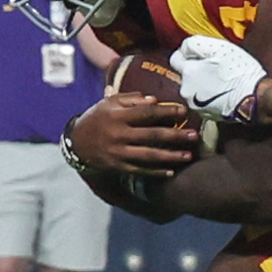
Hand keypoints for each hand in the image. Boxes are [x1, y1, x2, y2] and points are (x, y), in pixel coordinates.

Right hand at [67, 93, 198, 176]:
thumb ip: (130, 99)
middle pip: (151, 135)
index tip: (184, 111)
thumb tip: (154, 100)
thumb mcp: (109, 103)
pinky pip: (139, 170)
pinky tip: (171, 172)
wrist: (77, 142)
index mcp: (116, 115)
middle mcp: (118, 134)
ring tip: (189, 156)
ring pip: (148, 155)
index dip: (165, 112)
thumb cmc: (99, 118)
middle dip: (175, 136)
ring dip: (170, 156)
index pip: (145, 112)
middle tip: (194, 136)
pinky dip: (155, 172)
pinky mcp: (117, 166)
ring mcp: (118, 152)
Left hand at [171, 35, 265, 120]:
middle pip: (186, 76)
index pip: (175, 59)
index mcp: (188, 72)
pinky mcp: (208, 116)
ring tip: (222, 82)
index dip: (187, 54)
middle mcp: (186, 91)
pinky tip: (225, 94)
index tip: (201, 55)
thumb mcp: (218, 47)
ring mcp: (196, 106)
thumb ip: (195, 44)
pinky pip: (205, 103)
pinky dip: (211, 97)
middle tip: (216, 68)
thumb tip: (184, 48)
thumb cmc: (238, 71)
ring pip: (195, 90)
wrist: (255, 99)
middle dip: (197, 71)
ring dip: (204, 85)